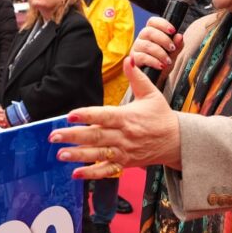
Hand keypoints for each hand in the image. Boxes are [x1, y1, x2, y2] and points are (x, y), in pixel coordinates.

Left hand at [49, 58, 180, 179]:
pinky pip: (106, 171)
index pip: (104, 116)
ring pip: (98, 154)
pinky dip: (91, 174)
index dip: (86, 115)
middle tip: (54, 136)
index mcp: (128, 117)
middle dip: (73, 136)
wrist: (177, 141)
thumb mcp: (152, 93)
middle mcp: (124, 136)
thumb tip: (128, 58)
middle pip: (96, 136)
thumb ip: (137, 77)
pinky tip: (75, 174)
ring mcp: (123, 152)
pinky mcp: (125, 163)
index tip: (70, 115)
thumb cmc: (162, 116)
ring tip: (60, 154)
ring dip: (78, 155)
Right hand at [129, 16, 182, 74]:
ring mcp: (136, 48)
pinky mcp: (134, 59)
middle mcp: (141, 38)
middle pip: (149, 31)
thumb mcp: (173, 53)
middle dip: (163, 39)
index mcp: (151, 33)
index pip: (152, 22)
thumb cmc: (164, 61)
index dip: (162, 24)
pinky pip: (142, 57)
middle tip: (172, 48)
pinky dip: (154, 61)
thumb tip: (179, 36)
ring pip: (146, 45)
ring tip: (168, 61)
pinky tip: (161, 66)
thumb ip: (177, 45)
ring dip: (160, 53)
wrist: (157, 78)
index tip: (173, 31)